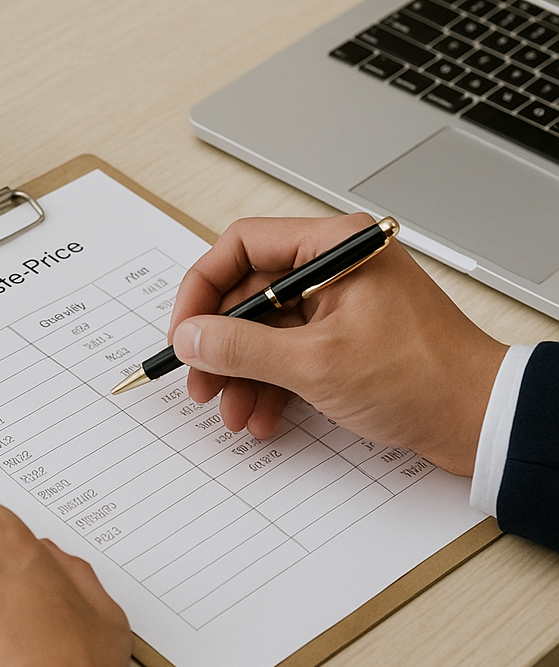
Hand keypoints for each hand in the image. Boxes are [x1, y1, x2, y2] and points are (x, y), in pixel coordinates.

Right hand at [168, 213, 507, 475]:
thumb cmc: (423, 377)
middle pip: (249, 293)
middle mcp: (334, 267)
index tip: (184, 330)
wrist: (481, 419)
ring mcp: (340, 304)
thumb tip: (190, 336)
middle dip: (221, 345)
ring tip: (232, 410)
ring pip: (266, 329)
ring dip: (242, 373)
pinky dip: (271, 384)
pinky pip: (290, 352)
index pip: (241, 247)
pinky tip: (263, 416)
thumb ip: (242, 347)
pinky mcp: (345, 338)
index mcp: (333, 247)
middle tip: (200, 380)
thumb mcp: (314, 363)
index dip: (202, 288)